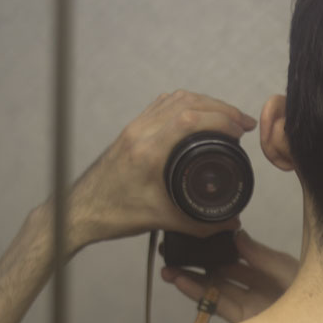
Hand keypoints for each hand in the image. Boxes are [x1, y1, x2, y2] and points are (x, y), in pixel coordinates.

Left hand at [67, 90, 256, 248]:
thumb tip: (229, 222)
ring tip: (225, 117)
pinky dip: (185, 104)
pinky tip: (197, 115)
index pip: (189, 119)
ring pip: (174, 99)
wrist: (80, 212)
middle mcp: (140, 133)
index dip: (221, 119)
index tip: (240, 129)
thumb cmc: (112, 214)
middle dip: (220, 108)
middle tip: (242, 123)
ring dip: (204, 103)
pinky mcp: (131, 131)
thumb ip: (200, 223)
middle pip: (186, 102)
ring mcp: (134, 129)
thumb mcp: (161, 220)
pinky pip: (161, 105)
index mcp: (147, 152)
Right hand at [161, 229, 298, 322]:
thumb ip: (261, 255)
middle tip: (172, 252)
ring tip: (168, 270)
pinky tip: (182, 282)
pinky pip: (216, 306)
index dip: (216, 246)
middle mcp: (257, 288)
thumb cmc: (317, 300)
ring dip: (190, 280)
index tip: (196, 237)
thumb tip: (238, 236)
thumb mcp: (288, 270)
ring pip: (214, 290)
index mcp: (270, 271)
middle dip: (196, 264)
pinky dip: (199, 294)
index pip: (237, 255)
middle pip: (220, 273)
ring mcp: (250, 306)